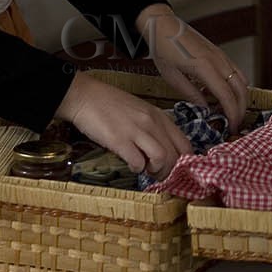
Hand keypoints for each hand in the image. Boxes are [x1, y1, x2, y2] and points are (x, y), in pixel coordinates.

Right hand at [54, 72, 191, 174]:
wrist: (86, 96)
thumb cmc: (112, 105)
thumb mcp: (141, 111)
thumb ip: (154, 128)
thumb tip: (164, 153)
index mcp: (160, 116)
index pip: (185, 144)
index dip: (185, 163)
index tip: (176, 171)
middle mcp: (152, 123)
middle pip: (175, 155)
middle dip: (169, 172)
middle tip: (158, 175)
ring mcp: (137, 131)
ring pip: (162, 159)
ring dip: (156, 171)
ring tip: (146, 169)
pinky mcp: (120, 140)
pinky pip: (138, 163)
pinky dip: (137, 169)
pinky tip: (130, 165)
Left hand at [133, 3, 248, 129]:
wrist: (162, 25)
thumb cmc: (163, 50)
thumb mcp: (172, 77)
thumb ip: (191, 94)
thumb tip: (205, 109)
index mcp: (205, 67)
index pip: (227, 95)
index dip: (233, 113)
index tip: (232, 127)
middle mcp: (218, 60)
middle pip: (241, 88)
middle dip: (241, 109)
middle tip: (234, 124)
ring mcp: (221, 54)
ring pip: (242, 79)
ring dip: (241, 97)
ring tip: (230, 112)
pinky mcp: (219, 52)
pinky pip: (235, 71)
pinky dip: (235, 85)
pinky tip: (221, 94)